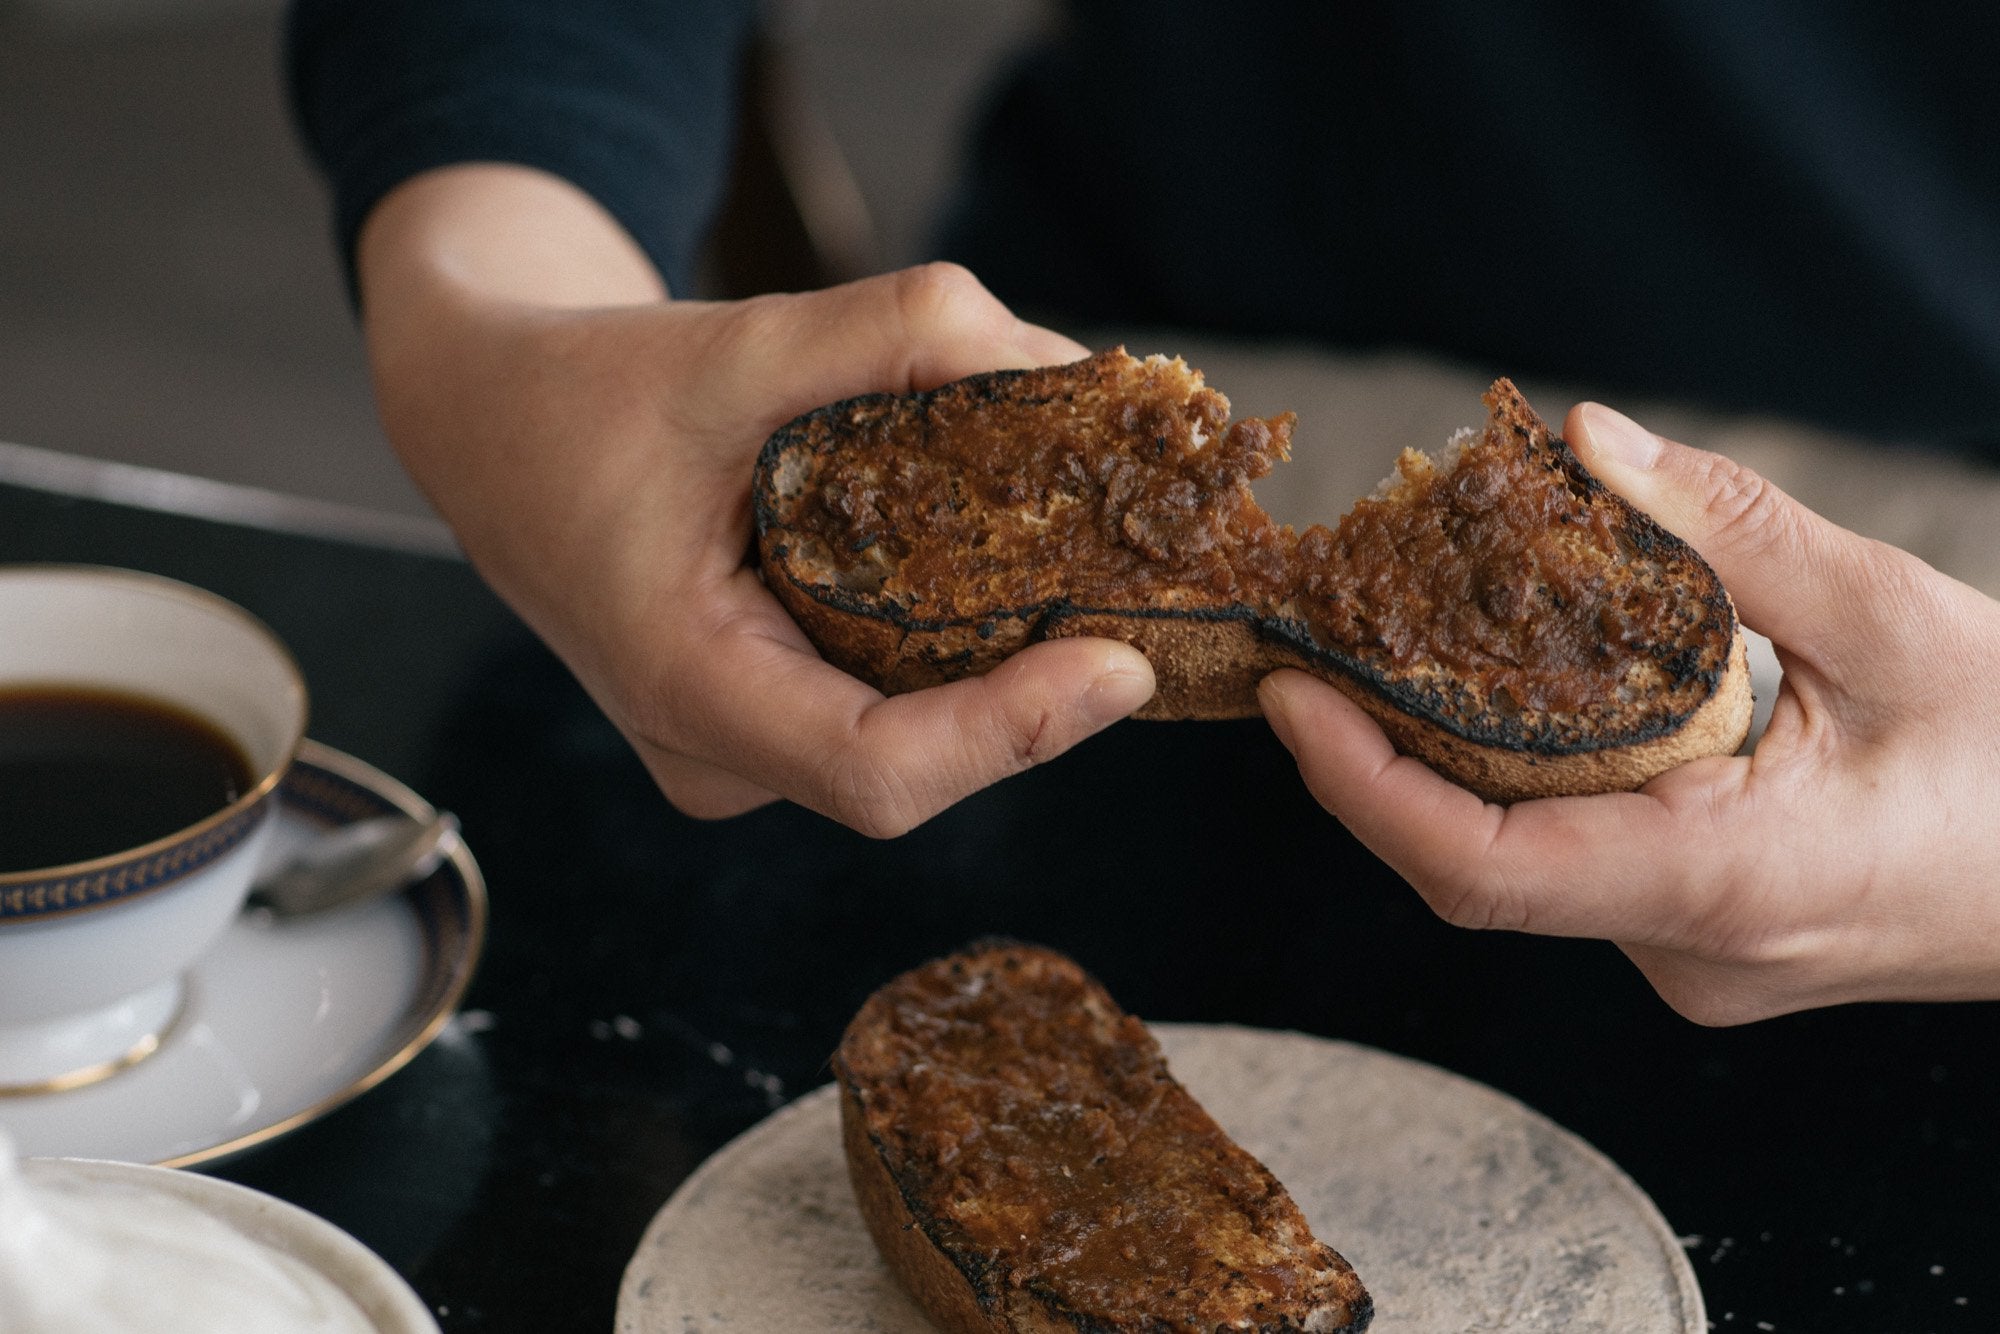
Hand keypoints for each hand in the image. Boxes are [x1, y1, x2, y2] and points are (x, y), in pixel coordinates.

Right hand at [356, 165, 1153, 835]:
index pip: (879, 773)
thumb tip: (1066, 366)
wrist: (493, 423)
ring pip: (913, 736)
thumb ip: (893, 333)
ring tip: (1096, 571)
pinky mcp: (771, 718)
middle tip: (1142, 590)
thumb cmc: (576, 397)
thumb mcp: (732, 341)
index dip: (1012, 734)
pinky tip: (1019, 571)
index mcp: (683, 685)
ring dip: (1010, 666)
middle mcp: (718, 750)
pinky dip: (964, 646)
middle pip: (920, 759)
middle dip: (1036, 688)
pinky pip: (891, 706)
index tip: (1118, 665)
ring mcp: (743, 749)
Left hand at [1259, 399, 1999, 1022]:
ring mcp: (1692, 954)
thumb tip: (1582, 440)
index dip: (1358, 786)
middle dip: (1388, 749)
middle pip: (1479, 858)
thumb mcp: (1899, 619)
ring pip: (1525, 857)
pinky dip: (1533, 771)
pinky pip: (1578, 854)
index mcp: (1727, 887)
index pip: (1478, 871)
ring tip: (1406, 637)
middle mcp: (1686, 948)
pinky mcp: (1702, 935)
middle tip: (1330, 631)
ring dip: (1461, 754)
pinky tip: (1519, 685)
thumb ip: (1730, 531)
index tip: (1291, 694)